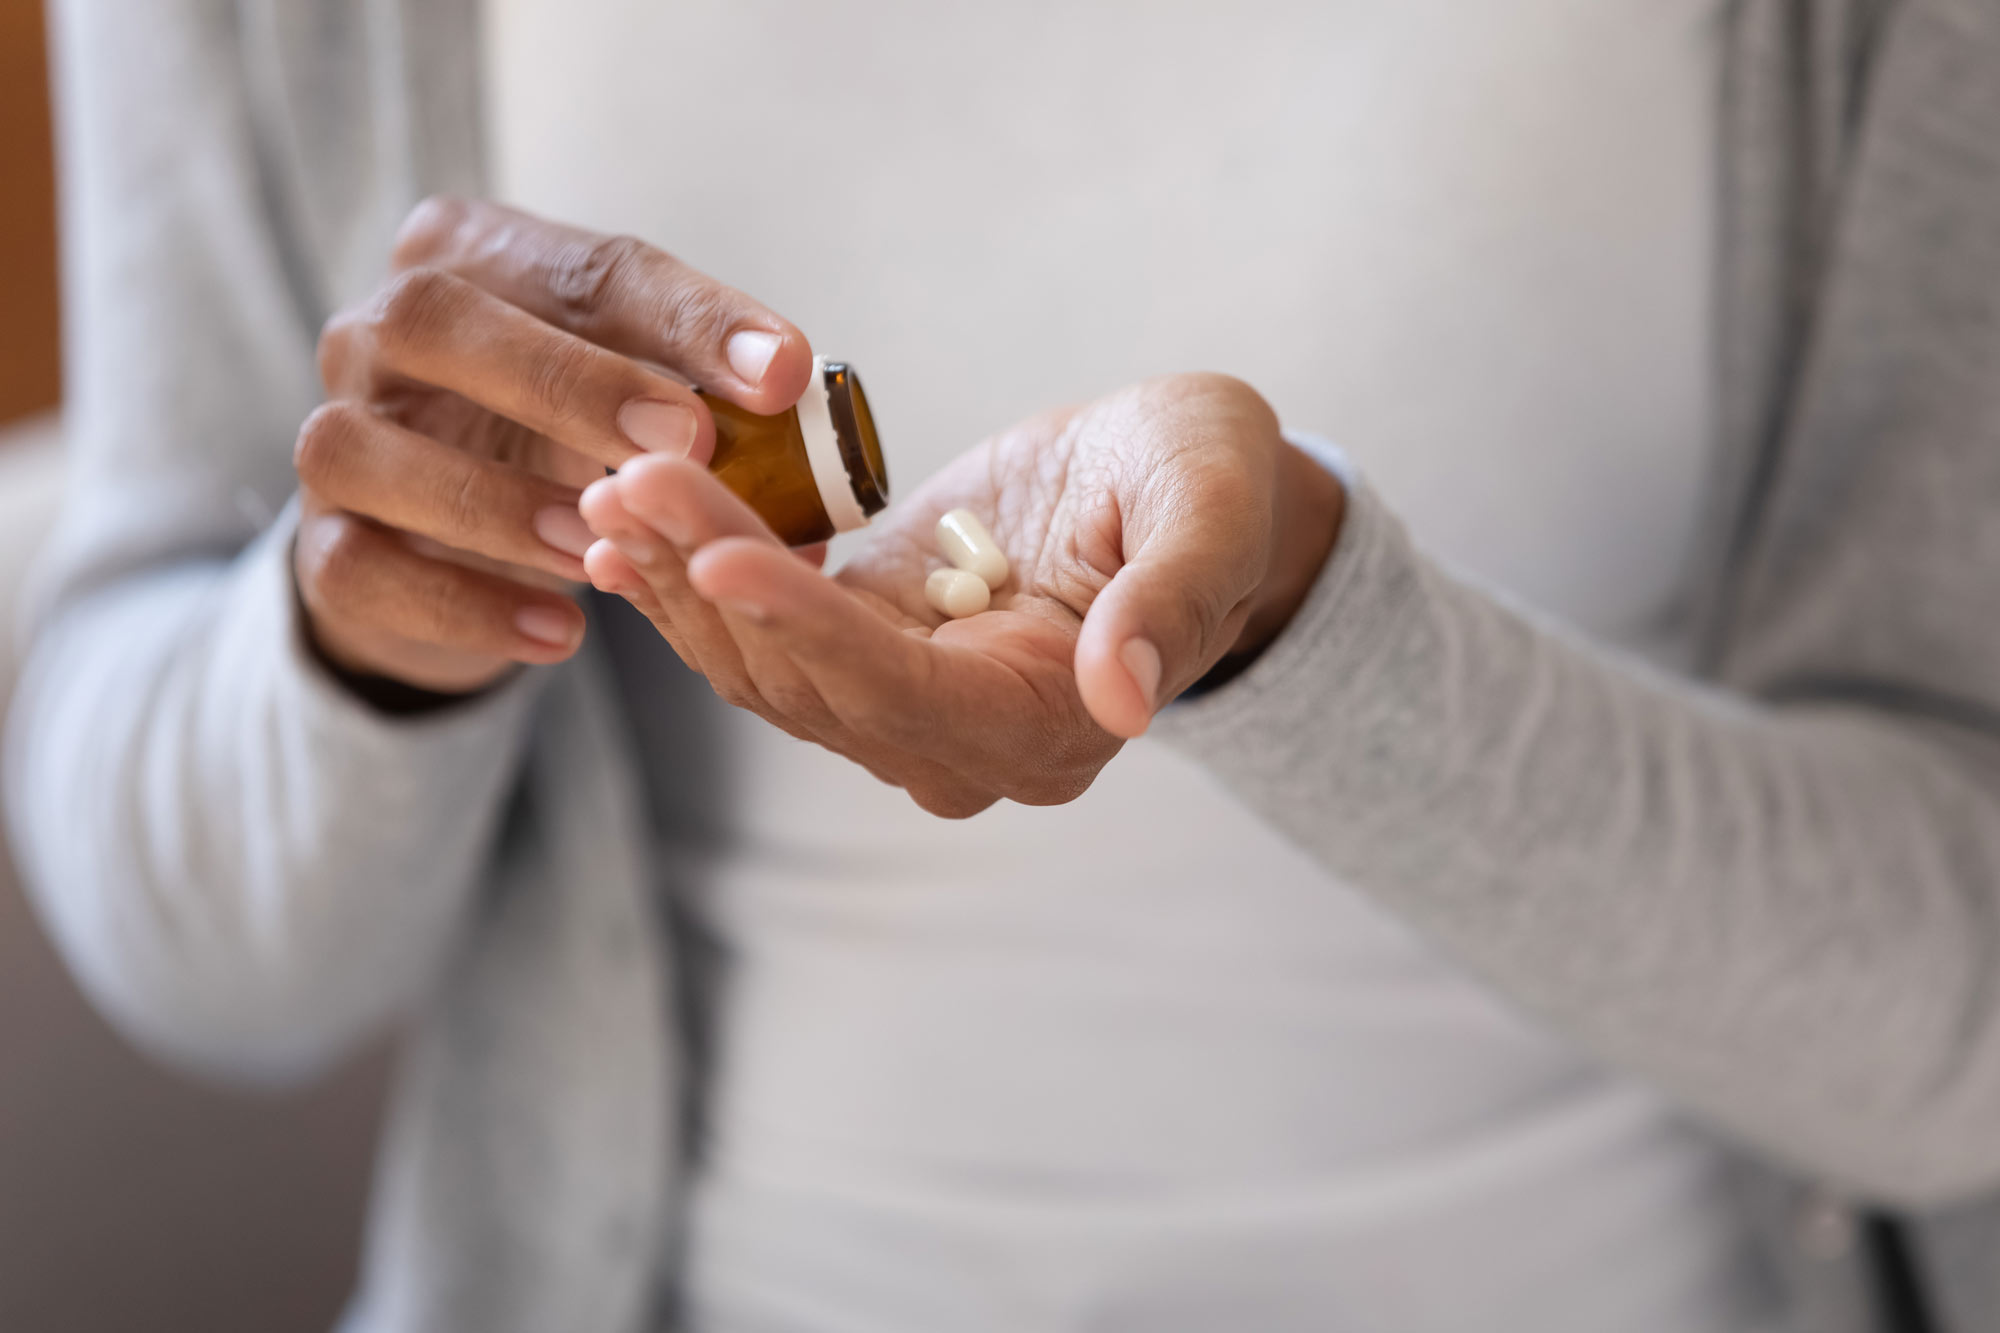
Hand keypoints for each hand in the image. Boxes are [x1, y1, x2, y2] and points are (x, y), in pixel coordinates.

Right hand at [290, 197, 814, 695]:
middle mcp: (378, 330)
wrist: (448, 543)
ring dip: (497, 501)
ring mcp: (335, 437)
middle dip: (567, 381)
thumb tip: (815, 456)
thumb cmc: (560, 440)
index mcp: (474, 258)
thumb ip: (713, 408)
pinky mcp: (323, 546)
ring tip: (600, 550)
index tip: (782, 374)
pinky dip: (463, 604)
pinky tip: (560, 635)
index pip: (582, 266)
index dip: (687, 318)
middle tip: (683, 441)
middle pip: (436, 320)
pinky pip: (362, 568)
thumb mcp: (636, 402)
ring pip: (368, 449)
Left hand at [580, 373, 1343, 815]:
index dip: (808, 630)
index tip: (720, 554)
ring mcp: (903, 704)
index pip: (901, 693)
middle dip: (712, 581)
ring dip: (681, 581)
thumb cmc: (1209, 484)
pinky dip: (693, 581)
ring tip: (613, 490)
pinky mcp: (864, 648)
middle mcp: (962, 744)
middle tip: (631, 479)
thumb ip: (1172, 602)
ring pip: (762, 668)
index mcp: (1046, 726)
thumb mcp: (1212, 509)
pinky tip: (628, 525)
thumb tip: (1124, 697)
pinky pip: (760, 634)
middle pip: (806, 683)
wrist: (1175, 484)